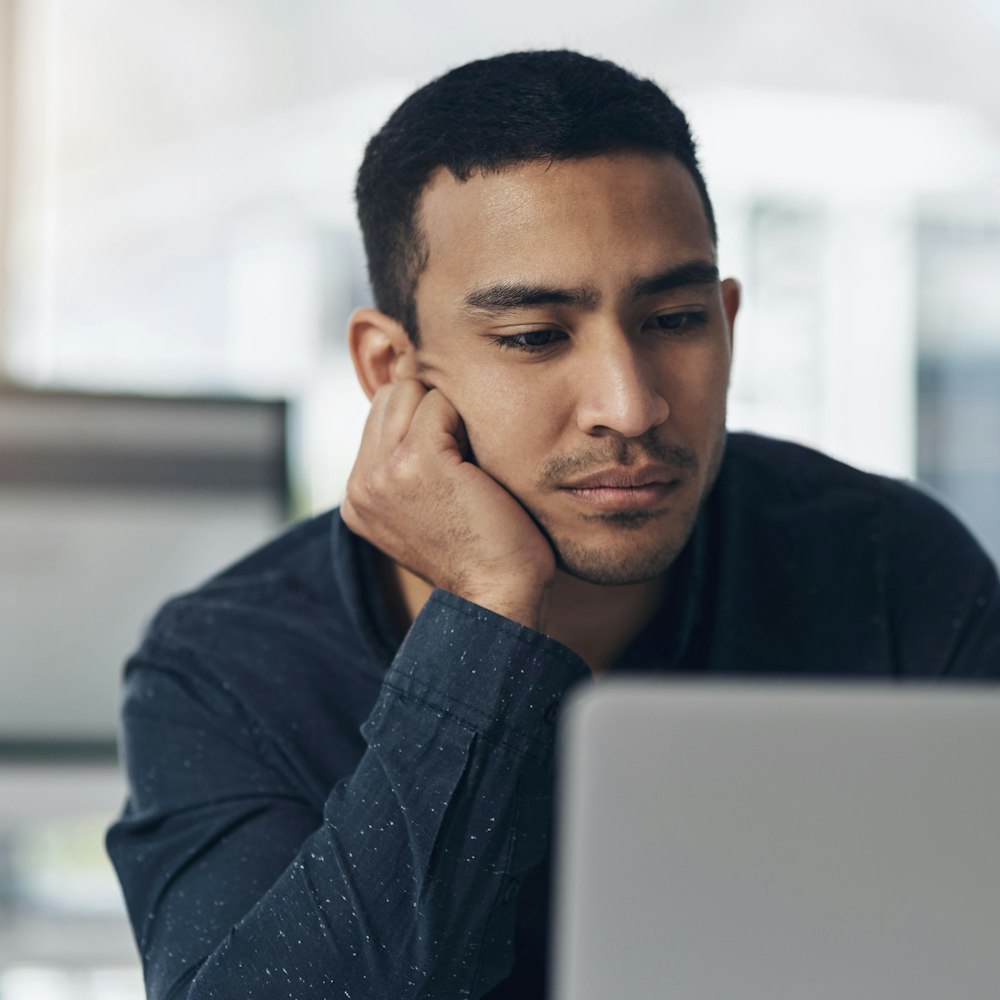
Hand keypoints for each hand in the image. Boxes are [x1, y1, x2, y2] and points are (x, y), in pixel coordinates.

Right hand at [341, 379, 555, 628]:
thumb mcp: (425, 515)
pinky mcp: (414, 460)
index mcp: (356, 499)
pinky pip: (439, 403)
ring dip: (446, 414)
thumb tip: (420, 412)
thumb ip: (405, 472)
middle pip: (390, 396)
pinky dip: (466, 422)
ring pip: (409, 391)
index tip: (451, 469)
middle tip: (462, 461)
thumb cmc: (481, 555)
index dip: (423, 426)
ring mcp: (381, 472)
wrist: (498, 597)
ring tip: (467, 463)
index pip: (379, 418)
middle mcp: (359, 485)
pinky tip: (477, 466)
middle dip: (430, 412)